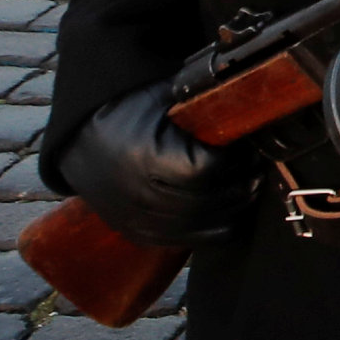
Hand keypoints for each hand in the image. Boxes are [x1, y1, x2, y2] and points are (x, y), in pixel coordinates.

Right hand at [56, 84, 253, 246]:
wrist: (83, 142)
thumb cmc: (130, 112)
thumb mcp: (164, 97)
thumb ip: (202, 106)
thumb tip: (250, 111)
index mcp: (143, 159)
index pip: (206, 171)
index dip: (233, 160)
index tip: (246, 147)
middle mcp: (138, 196)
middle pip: (209, 202)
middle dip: (241, 183)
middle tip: (256, 165)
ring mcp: (138, 221)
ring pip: (206, 227)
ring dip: (235, 206)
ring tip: (246, 182)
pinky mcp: (141, 235)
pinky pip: (193, 242)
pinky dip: (218, 226)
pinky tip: (227, 204)